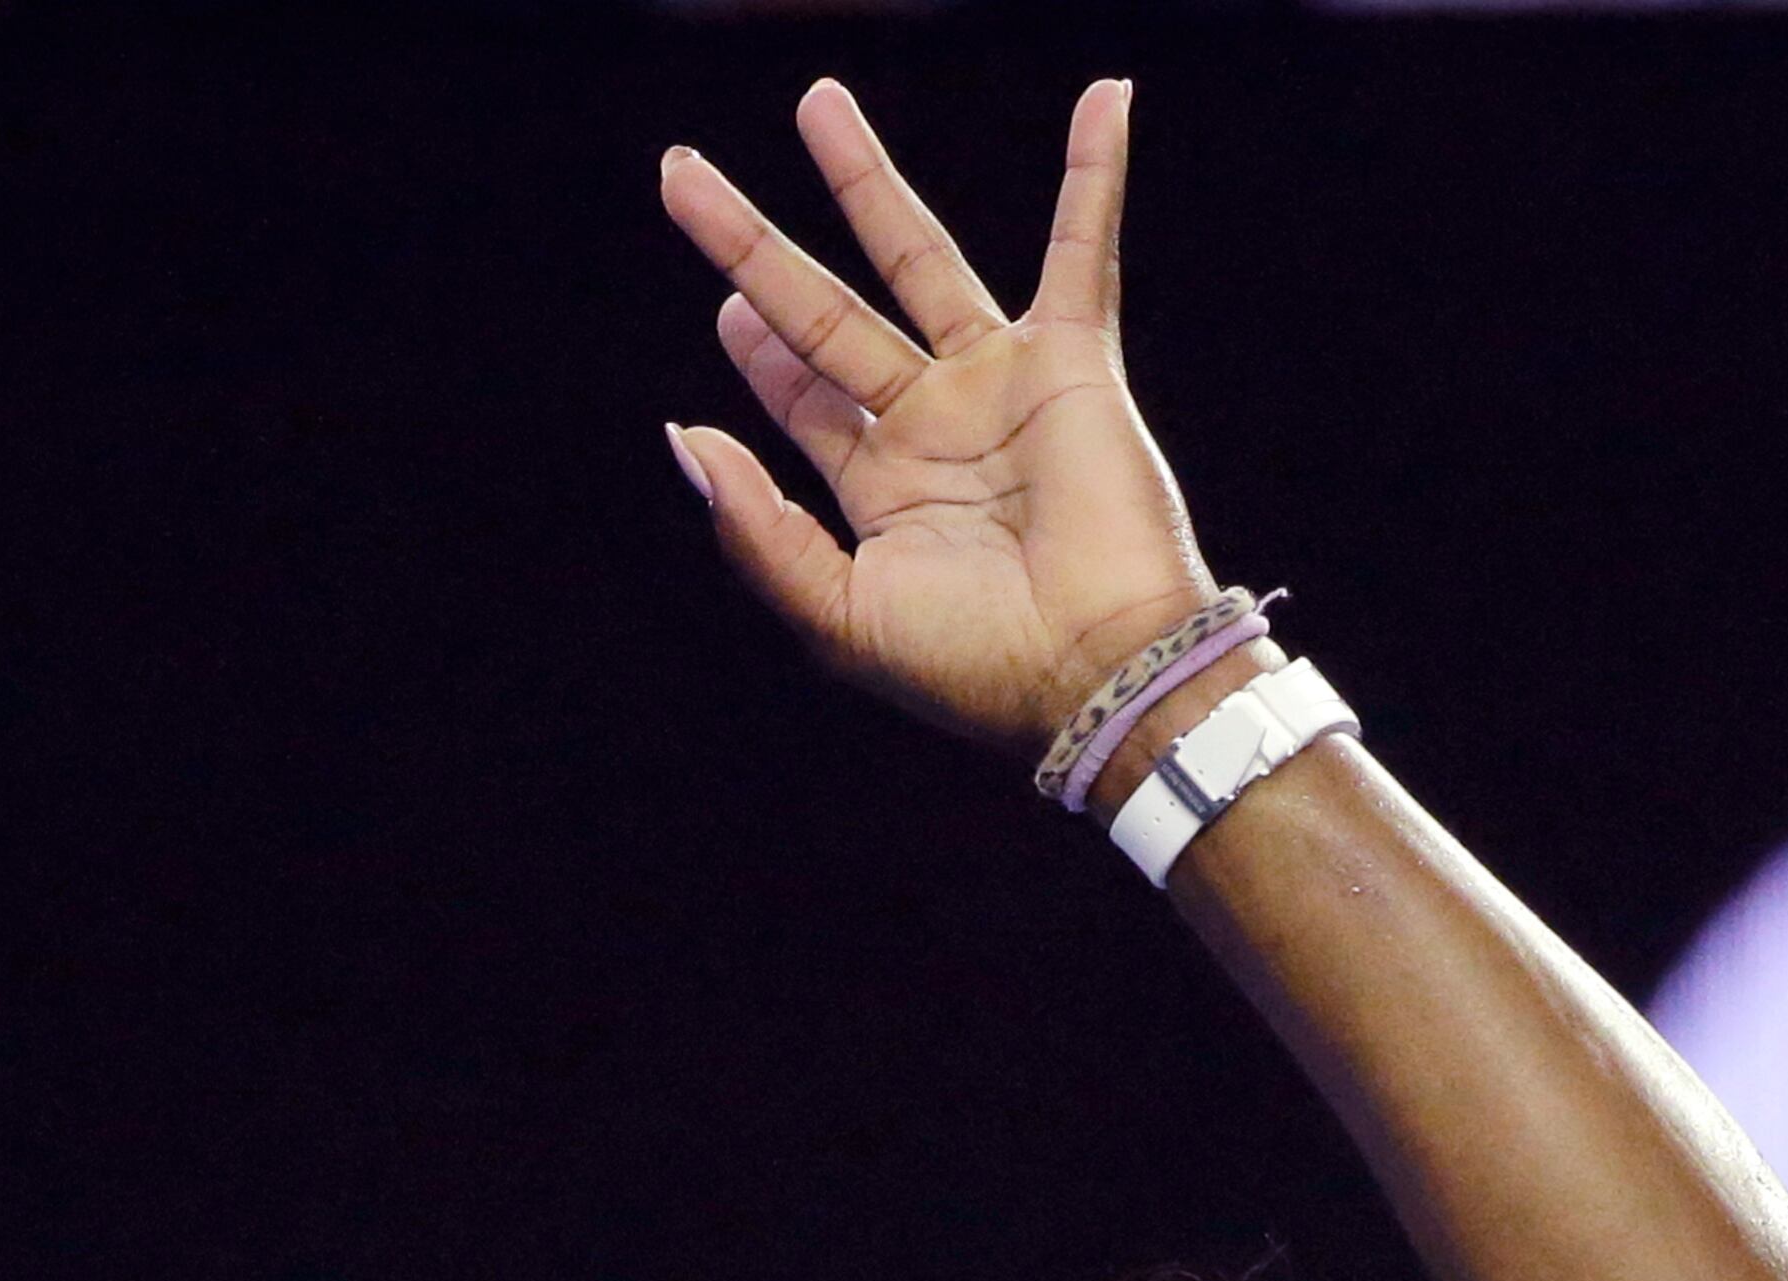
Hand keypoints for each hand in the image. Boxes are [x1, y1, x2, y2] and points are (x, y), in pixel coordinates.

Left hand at [659, 79, 1218, 751]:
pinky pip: (1083, 252)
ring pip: (917, 259)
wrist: (1094, 673)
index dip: (754, 345)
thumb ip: (756, 528)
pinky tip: (1105, 99)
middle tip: (683, 173)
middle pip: (825, 310)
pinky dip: (1097, 175)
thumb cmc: (971, 667)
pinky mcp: (1071, 364)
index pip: (801, 392)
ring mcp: (998, 385)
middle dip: (753, 244)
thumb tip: (685, 435)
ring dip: (865, 181)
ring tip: (814, 101)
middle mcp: (932, 424)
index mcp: (878, 488)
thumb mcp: (837, 610)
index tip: (721, 302)